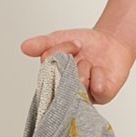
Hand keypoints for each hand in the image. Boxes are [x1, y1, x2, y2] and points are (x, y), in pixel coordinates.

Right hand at [19, 27, 135, 102]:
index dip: (57, 54)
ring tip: (90, 62)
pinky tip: (101, 71)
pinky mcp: (102, 97)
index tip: (73, 42)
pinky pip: (98, 88)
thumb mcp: (60, 39)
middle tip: (80, 49)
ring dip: (86, 66)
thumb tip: (24, 47)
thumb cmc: (85, 44)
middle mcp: (67, 91)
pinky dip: (100, 74)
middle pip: (63, 79)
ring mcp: (84, 96)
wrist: (111, 40)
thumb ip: (42, 44)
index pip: (47, 73)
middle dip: (73, 58)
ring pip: (80, 83)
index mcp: (54, 79)